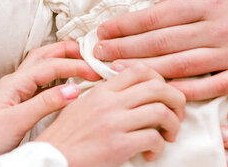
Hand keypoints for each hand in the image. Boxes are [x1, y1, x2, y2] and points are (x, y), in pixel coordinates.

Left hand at [0, 41, 100, 163]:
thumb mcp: (17, 121)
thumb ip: (45, 103)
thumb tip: (74, 90)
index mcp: (15, 82)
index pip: (51, 65)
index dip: (75, 66)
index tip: (94, 73)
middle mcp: (16, 81)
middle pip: (45, 54)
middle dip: (68, 51)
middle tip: (90, 54)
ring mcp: (17, 89)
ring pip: (42, 64)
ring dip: (61, 58)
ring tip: (81, 61)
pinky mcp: (20, 101)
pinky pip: (42, 79)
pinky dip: (57, 73)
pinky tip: (66, 80)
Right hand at [36, 63, 185, 166]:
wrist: (51, 159)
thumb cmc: (66, 136)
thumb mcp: (82, 104)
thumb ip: (105, 93)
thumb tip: (127, 85)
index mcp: (103, 90)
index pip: (140, 69)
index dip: (159, 79)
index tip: (163, 94)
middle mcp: (111, 102)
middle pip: (158, 87)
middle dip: (175, 100)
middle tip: (176, 114)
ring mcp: (115, 123)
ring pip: (161, 111)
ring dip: (172, 124)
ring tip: (167, 135)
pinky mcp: (119, 145)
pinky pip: (153, 138)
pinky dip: (158, 147)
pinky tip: (150, 153)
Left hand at [95, 0, 227, 99]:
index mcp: (210, 0)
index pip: (157, 17)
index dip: (126, 26)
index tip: (104, 31)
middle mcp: (221, 28)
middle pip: (163, 44)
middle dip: (126, 51)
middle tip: (99, 56)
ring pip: (181, 68)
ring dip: (146, 71)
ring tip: (119, 72)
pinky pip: (210, 88)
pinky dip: (183, 91)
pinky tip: (160, 90)